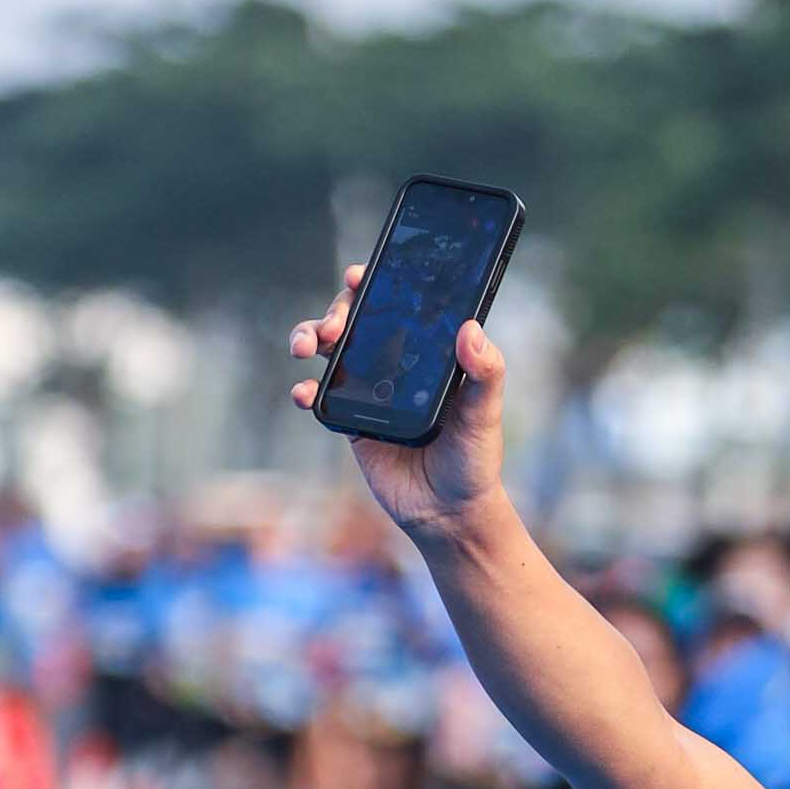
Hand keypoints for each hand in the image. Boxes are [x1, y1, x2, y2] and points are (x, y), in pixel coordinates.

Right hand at [289, 265, 509, 541]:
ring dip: (309, 335)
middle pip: (356, 318)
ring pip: (330, 349)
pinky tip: (304, 394)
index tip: (359, 274)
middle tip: (334, 326)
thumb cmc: (474, 459)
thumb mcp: (485, 414)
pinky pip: (320, 397)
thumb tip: (471, 329)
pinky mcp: (350, 420)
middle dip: (336, 310)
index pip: (398, 304)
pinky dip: (306, 391)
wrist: (449, 514)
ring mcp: (368, 389)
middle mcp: (394, 362)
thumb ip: (485, 373)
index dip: (376, 282)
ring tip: (307, 346)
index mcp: (426, 350)